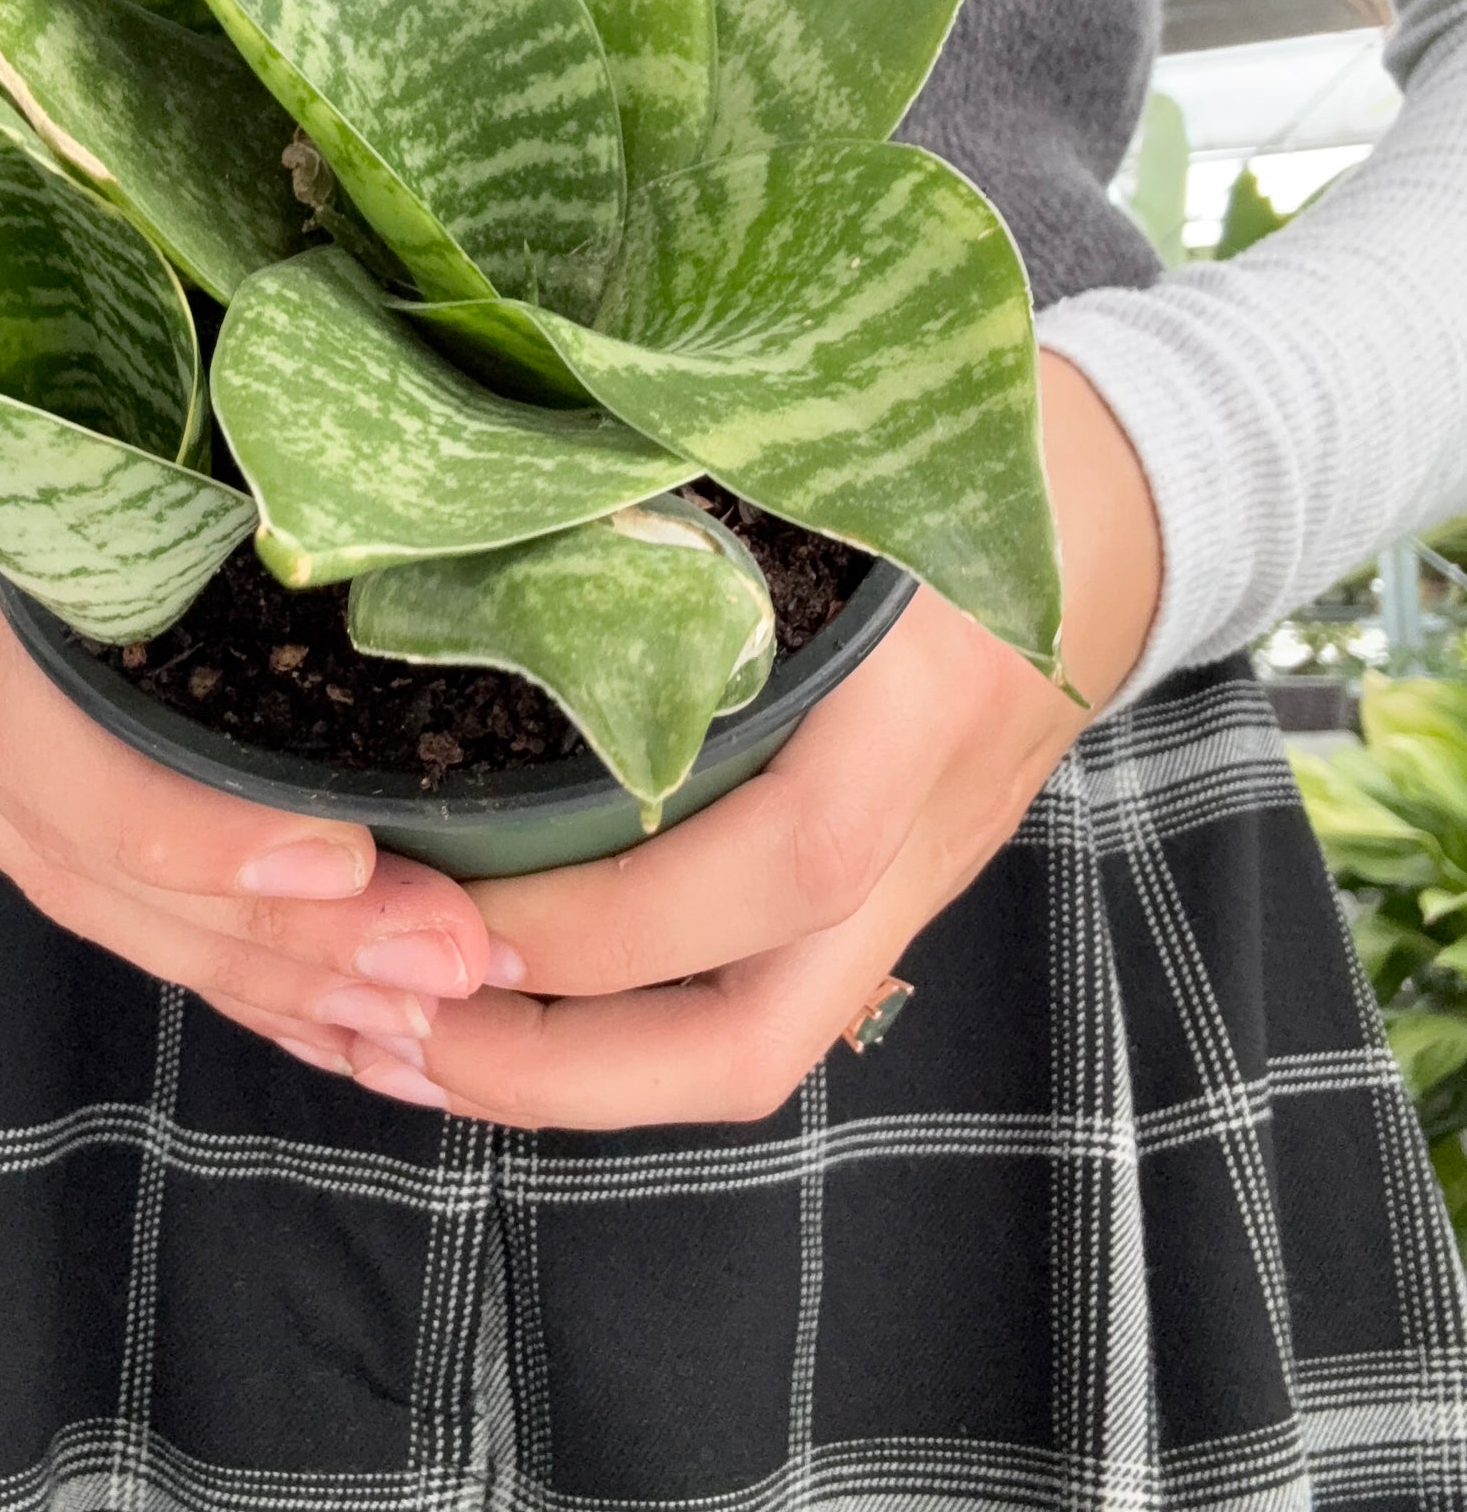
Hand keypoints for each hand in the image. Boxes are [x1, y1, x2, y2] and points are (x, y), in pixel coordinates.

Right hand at [0, 60, 491, 1057]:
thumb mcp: (20, 237)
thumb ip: (147, 285)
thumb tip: (370, 297)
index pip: (32, 736)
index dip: (180, 821)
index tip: (343, 860)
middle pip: (80, 856)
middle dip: (268, 940)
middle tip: (452, 968)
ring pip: (90, 893)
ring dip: (259, 976)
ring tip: (425, 1024)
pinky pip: (92, 875)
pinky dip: (211, 953)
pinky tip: (330, 1005)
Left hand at [325, 354, 1162, 1124]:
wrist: (1136, 510)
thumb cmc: (972, 441)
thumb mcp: (856, 430)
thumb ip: (715, 470)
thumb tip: (503, 484)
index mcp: (920, 696)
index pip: (780, 857)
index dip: (602, 910)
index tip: (429, 891)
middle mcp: (920, 826)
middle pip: (755, 1035)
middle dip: (551, 1065)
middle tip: (374, 1020)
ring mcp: (912, 883)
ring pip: (755, 1053)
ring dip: (565, 1081)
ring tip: (391, 1041)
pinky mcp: (886, 899)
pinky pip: (755, 1008)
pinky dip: (618, 1037)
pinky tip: (493, 1002)